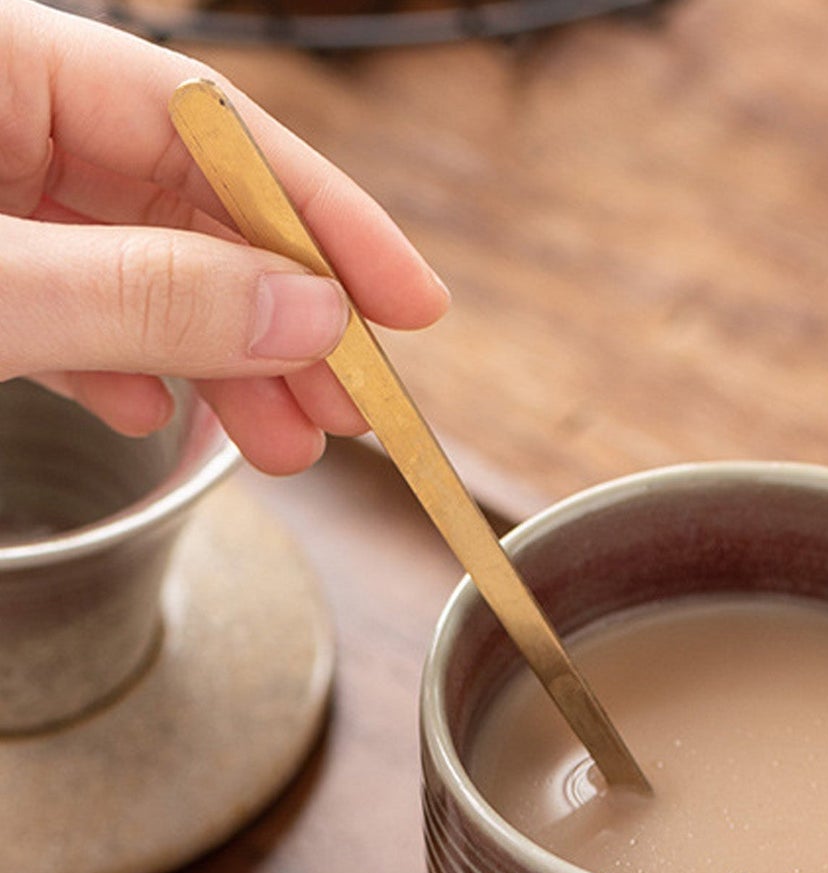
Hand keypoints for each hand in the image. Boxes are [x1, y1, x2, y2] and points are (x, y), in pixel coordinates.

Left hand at [0, 0, 449, 472]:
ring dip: (221, 362)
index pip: (208, 123)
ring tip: (283, 443)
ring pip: (138, 268)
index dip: (324, 218)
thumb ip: (148, 296)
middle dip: (278, 317)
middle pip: (186, 204)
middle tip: (352, 404)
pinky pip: (68, 308)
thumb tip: (310, 315)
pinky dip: (126, 367)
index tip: (408, 304)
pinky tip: (157, 413)